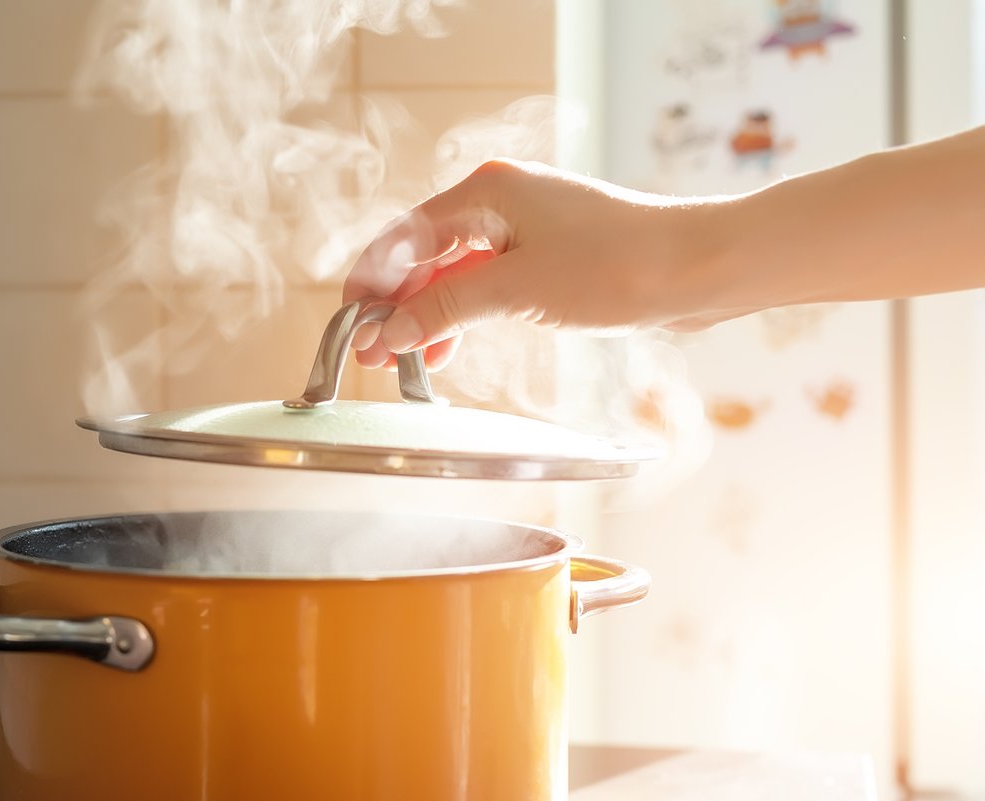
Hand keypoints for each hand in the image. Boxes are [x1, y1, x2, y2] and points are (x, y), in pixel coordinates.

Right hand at [342, 159, 732, 369]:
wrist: (698, 268)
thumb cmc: (617, 265)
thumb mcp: (515, 290)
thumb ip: (444, 308)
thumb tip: (389, 330)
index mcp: (486, 191)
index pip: (403, 238)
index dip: (371, 285)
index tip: (350, 326)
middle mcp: (501, 201)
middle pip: (423, 256)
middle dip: (394, 307)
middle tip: (369, 354)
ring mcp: (525, 228)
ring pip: (453, 273)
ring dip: (425, 316)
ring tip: (400, 361)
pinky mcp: (547, 255)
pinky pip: (485, 283)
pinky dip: (461, 314)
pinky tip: (444, 349)